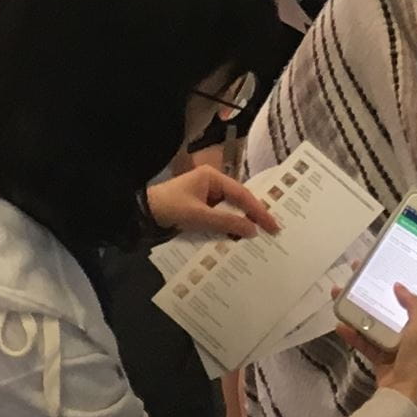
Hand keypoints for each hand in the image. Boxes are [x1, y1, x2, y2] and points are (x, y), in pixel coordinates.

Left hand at [145, 165, 279, 240]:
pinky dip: (228, 227)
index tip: (273, 226)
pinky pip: (220, 216)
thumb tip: (252, 230)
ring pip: (230, 209)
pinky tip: (237, 239)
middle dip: (253, 216)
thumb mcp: (199, 217)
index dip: (258, 210)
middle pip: (238, 200)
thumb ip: (226, 223)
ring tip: (259, 237)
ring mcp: (205, 195)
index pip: (241, 194)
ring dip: (240, 223)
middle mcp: (211, 183)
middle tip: (272, 231)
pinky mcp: (200, 207)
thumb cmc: (170, 208)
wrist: (143, 214)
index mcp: (212, 177)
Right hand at [339, 283, 416, 416]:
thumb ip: (413, 305)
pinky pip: (366, 341)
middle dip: (384, 287)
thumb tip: (400, 287)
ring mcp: (397, 344)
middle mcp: (415, 332)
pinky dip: (354, 334)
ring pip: (378, 320)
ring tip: (344, 291)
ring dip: (361, 307)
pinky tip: (341, 324)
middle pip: (400, 304)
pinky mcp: (381, 356)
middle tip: (368, 269)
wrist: (403, 395)